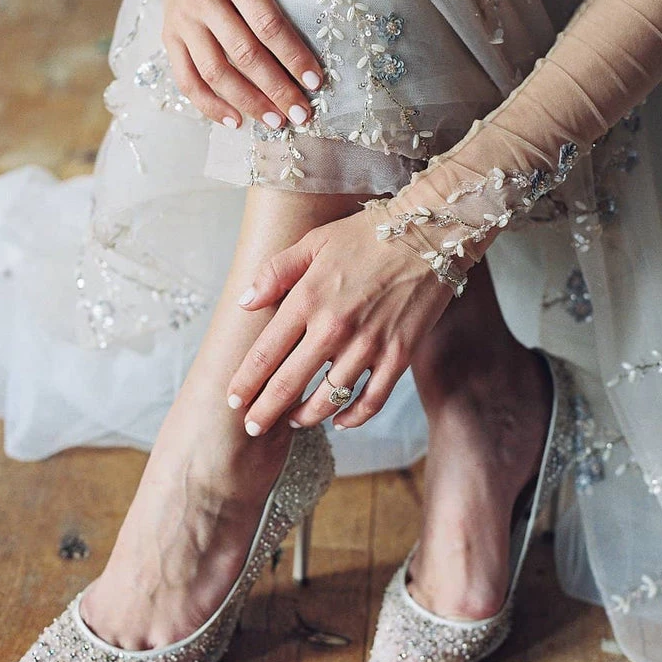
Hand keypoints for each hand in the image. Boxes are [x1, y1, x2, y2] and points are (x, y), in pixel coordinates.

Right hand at [162, 0, 322, 130]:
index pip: (266, 22)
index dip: (292, 55)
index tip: (315, 81)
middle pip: (243, 53)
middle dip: (276, 88)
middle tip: (302, 114)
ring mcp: (182, 22)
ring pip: (215, 72)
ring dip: (248, 102)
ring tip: (276, 123)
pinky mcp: (169, 40)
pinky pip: (186, 80)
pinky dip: (209, 106)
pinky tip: (236, 122)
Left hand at [225, 210, 456, 434]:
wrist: (429, 234)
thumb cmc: (366, 235)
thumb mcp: (314, 241)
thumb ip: (275, 272)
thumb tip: (245, 303)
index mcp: (308, 299)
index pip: (264, 354)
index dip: (245, 382)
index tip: (233, 399)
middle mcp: (334, 328)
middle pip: (288, 385)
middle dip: (264, 412)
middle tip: (251, 427)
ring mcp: (368, 345)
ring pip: (328, 399)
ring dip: (305, 417)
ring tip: (293, 422)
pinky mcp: (399, 355)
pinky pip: (372, 400)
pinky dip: (353, 417)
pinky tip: (339, 421)